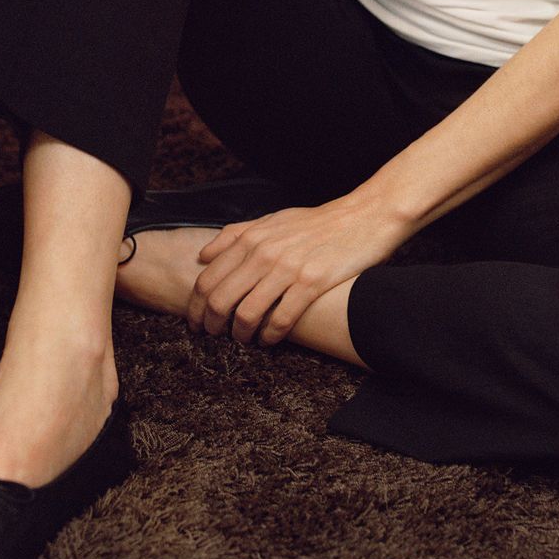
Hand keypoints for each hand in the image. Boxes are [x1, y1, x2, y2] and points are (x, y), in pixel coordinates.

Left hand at [186, 194, 411, 347]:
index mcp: (251, 238)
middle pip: (220, 299)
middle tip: (213, 336)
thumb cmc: (316, 222)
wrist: (362, 217)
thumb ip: (236, 235)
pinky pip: (280, 320)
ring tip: (243, 340)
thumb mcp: (272, 220)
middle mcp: (264, 253)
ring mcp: (287, 269)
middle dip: (211, 325)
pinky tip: (269, 340)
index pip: (207, 279)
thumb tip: (202, 255)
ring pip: (246, 313)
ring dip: (240, 335)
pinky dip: (270, 336)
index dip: (196, 306)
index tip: (196, 321)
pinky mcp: (311, 284)